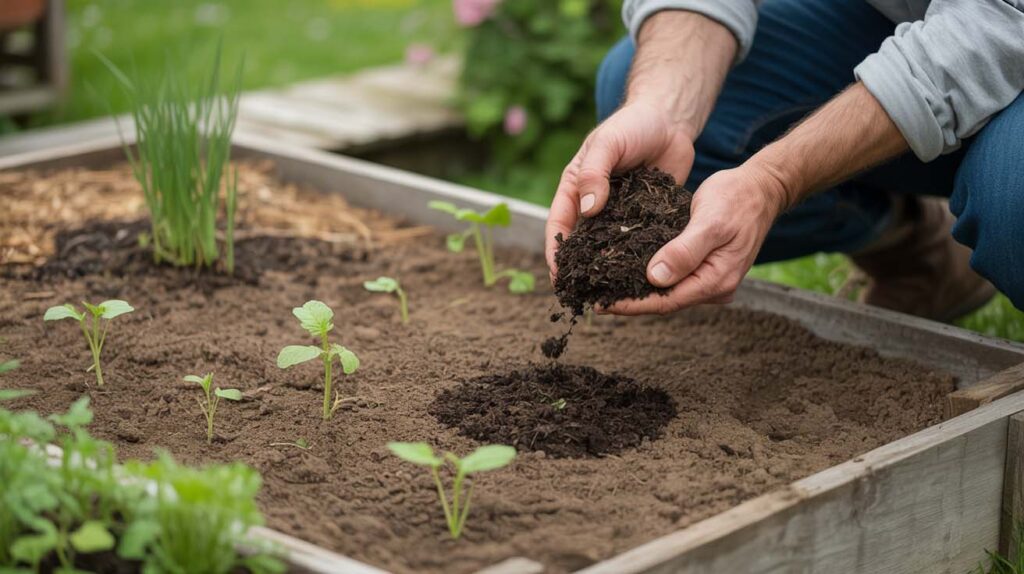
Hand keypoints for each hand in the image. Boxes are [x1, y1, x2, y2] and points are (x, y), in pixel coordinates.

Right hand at [544, 100, 696, 280]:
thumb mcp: (608, 143)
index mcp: (575, 187)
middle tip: (583, 296)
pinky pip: (638, 241)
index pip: (558, 225)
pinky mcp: (645, 216)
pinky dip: (638, 258)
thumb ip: (595, 174)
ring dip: (609, 269)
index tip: (559, 276)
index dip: (555, 252)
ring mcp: (620, 212)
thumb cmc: (632, 125)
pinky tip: (644, 277)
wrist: (670, 119)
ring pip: (609, 246)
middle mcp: (594, 204)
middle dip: (579, 269)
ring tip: (613, 295)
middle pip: (581, 242)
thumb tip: (588, 210)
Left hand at [600, 166, 786, 314]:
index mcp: (716, 281)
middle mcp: (713, 287)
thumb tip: (655, 278)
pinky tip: (623, 269)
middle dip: (628, 300)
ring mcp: (708, 279)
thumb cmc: (737, 199)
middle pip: (663, 301)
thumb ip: (685, 251)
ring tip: (601, 285)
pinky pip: (671, 276)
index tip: (601, 303)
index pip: (666, 302)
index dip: (631, 305)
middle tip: (592, 295)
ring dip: (635, 288)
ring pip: (665, 290)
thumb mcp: (710, 222)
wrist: (761, 188)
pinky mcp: (702, 267)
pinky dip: (647, 274)